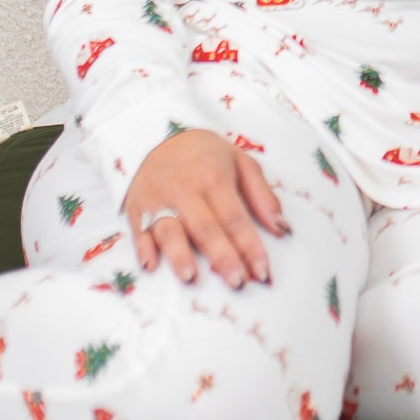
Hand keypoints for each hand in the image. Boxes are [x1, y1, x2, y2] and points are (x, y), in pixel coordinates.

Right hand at [125, 129, 286, 287]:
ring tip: (191, 278)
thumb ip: (263, 196)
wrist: (161, 136)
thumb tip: (282, 229)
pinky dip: (143, 249)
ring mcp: (158, 201)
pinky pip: (139, 232)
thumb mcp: (242, 163)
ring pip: (169, 231)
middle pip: (206, 229)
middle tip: (237, 283)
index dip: (250, 247)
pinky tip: (151, 266)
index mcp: (215, 178)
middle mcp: (186, 191)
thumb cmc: (208, 155)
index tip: (262, 272)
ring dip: (180, 255)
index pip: (236, 219)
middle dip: (222, 258)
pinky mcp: (137, 209)